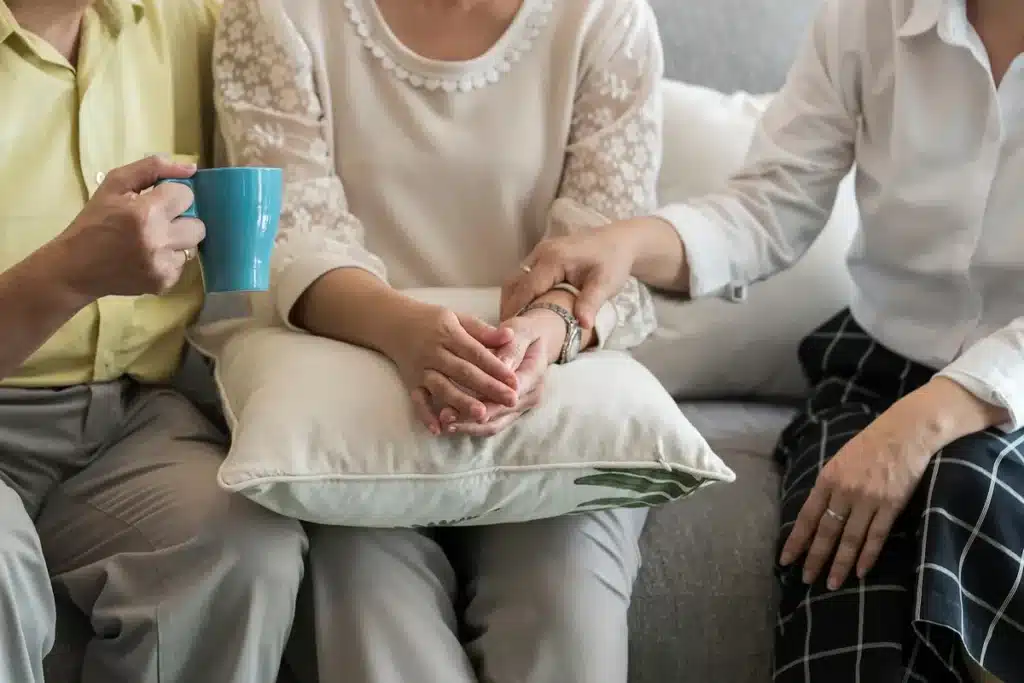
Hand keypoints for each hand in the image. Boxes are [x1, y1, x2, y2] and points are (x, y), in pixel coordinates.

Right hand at [50, 156, 203, 300]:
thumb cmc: (94, 221)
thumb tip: (191, 168)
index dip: (172, 195)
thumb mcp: (114, 184)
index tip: (156, 200)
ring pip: (193, 246)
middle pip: (198, 225)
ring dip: (177, 240)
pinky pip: (182, 264)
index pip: (186, 195)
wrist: (75, 268)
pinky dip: (169, 259)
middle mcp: (159, 240)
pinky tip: (148, 256)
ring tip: (152, 239)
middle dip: (181, 220)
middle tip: (158, 221)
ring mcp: (163, 265)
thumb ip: (152, 168)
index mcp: (146, 212)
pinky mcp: (164, 283)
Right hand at [391, 303, 518, 434]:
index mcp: (449, 334)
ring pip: (442, 388)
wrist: (391, 322)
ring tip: (481, 415)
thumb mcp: (457, 318)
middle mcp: (434, 353)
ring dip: (461, 402)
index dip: (496, 367)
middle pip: (464, 372)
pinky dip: (426, 415)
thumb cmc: (431, 320)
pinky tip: (438, 429)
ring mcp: (421, 369)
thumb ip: (483, 331)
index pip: (476, 353)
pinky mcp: (410, 382)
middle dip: (488, 387)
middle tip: (510, 400)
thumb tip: (510, 336)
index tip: (514, 381)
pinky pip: (417, 400)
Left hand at [439, 312, 554, 435]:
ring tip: (445, 424)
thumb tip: (502, 365)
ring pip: (494, 425)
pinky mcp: (507, 412)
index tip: (465, 400)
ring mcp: (519, 407)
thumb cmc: (524, 333)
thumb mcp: (522, 331)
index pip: (512, 393)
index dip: (490, 400)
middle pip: (500, 414)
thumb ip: (511, 348)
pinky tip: (448, 427)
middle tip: (446, 416)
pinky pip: (488, 425)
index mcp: (534, 375)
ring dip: (469, 426)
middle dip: (473, 418)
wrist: (534, 342)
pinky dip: (469, 427)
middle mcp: (529, 396)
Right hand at [502, 223, 636, 328]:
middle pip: (514, 283)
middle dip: (508, 307)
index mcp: (553, 259)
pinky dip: (519, 294)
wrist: (619, 241)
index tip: (512, 332)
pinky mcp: (542, 256)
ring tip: (514, 324)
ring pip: (515, 279)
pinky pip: (523, 276)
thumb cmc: (613, 261)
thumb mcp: (606, 283)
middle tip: (509, 332)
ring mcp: (539, 253)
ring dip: (511, 301)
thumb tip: (583, 325)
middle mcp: (541, 253)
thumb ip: (591, 303)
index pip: (527, 288)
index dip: (516, 310)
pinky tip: (524, 311)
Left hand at [779, 377, 1003, 589]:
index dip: (796, 540)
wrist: (904, 432)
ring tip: (831, 584)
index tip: (785, 560)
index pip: (807, 516)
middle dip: (815, 558)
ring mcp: (869, 500)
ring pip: (850, 539)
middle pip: (826, 532)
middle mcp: (845, 491)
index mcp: (827, 479)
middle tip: (806, 579)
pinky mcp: (891, 506)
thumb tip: (815, 514)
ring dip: (840, 564)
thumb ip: (827, 487)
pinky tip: (860, 572)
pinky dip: (868, 556)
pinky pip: (877, 536)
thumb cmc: (869, 446)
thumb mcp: (839, 461)